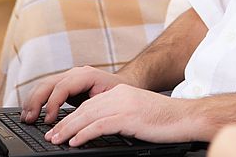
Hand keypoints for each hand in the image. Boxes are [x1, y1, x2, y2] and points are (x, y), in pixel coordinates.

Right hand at [22, 66, 132, 123]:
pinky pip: (44, 88)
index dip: (53, 103)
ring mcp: (68, 76)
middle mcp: (75, 73)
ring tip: (26, 118)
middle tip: (29, 120)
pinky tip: (30, 112)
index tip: (48, 120)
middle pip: (48, 83)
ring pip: (43, 84)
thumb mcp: (109, 100)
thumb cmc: (119, 93)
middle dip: (36, 102)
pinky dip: (35, 100)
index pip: (63, 86)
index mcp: (87, 75)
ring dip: (32, 101)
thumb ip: (93, 107)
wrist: (124, 84)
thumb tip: (79, 120)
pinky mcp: (63, 83)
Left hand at [43, 84, 191, 146]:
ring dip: (68, 130)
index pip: (89, 104)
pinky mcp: (129, 117)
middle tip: (51, 136)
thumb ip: (118, 115)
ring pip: (88, 116)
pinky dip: (84, 134)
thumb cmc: (164, 120)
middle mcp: (120, 95)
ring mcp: (124, 105)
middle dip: (65, 123)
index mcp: (121, 92)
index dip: (71, 117)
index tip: (59, 128)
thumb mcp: (137, 113)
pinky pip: (100, 125)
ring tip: (56, 140)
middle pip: (85, 109)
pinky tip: (75, 142)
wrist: (184, 117)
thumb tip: (98, 128)